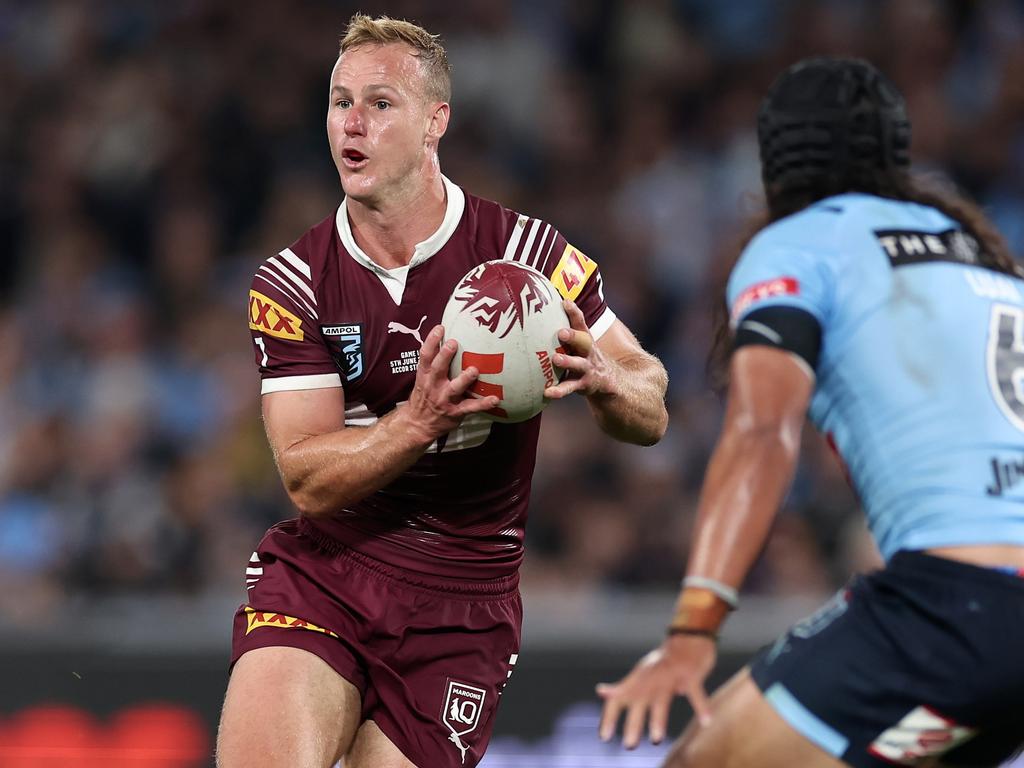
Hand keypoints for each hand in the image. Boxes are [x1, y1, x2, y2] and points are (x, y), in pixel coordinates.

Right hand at [403, 325, 499, 441]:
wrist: (417, 424)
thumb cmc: (424, 397)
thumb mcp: (422, 378)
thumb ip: (433, 361)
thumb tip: (444, 337)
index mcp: (425, 376)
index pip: (425, 356)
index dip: (431, 341)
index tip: (440, 328)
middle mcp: (433, 386)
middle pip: (438, 368)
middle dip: (444, 356)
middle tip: (453, 343)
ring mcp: (444, 400)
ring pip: (455, 388)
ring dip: (464, 379)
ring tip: (473, 370)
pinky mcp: (455, 412)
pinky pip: (470, 408)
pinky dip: (483, 404)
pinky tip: (495, 399)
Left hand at [543, 300, 614, 399]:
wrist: (610, 381)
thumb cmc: (585, 356)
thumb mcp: (580, 342)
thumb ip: (566, 329)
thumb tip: (543, 311)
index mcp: (585, 339)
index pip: (580, 322)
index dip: (574, 312)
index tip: (565, 303)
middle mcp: (588, 351)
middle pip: (583, 341)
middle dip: (573, 336)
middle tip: (561, 332)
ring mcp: (587, 368)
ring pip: (578, 365)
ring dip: (567, 362)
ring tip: (556, 359)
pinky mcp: (583, 385)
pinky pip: (569, 388)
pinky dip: (559, 391)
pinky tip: (547, 392)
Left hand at [596, 634, 716, 748]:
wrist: (688, 637)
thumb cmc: (663, 661)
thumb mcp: (640, 673)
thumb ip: (623, 686)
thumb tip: (601, 692)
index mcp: (639, 680)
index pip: (619, 698)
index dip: (610, 716)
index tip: (604, 737)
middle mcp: (651, 679)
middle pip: (638, 703)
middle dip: (633, 724)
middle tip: (629, 745)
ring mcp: (671, 676)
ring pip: (662, 700)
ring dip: (658, 719)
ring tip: (655, 739)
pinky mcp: (691, 675)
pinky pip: (695, 693)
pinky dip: (702, 706)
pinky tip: (706, 721)